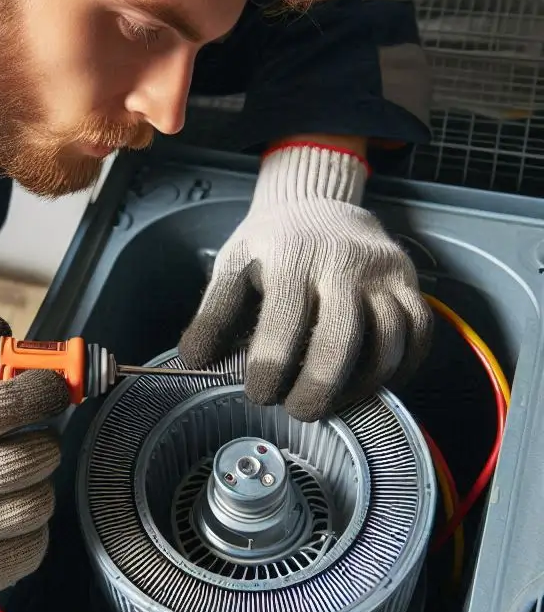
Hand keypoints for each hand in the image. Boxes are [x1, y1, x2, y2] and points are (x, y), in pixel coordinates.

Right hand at [0, 316, 69, 602]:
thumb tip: (0, 328)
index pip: (1, 407)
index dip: (40, 392)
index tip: (54, 388)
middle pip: (33, 456)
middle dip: (41, 443)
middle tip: (26, 442)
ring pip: (39, 501)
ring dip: (35, 488)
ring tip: (7, 484)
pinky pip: (34, 547)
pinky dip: (29, 531)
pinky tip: (1, 520)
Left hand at [178, 144, 431, 421]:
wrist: (318, 199)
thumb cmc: (272, 241)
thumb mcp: (233, 264)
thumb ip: (214, 313)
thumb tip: (194, 361)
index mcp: (292, 258)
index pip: (283, 325)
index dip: (270, 369)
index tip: (258, 394)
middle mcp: (344, 263)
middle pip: (340, 342)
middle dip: (317, 389)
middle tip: (298, 411)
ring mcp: (383, 273)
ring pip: (387, 345)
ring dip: (359, 386)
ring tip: (330, 401)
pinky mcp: (410, 282)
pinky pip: (418, 335)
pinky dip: (399, 369)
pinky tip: (368, 384)